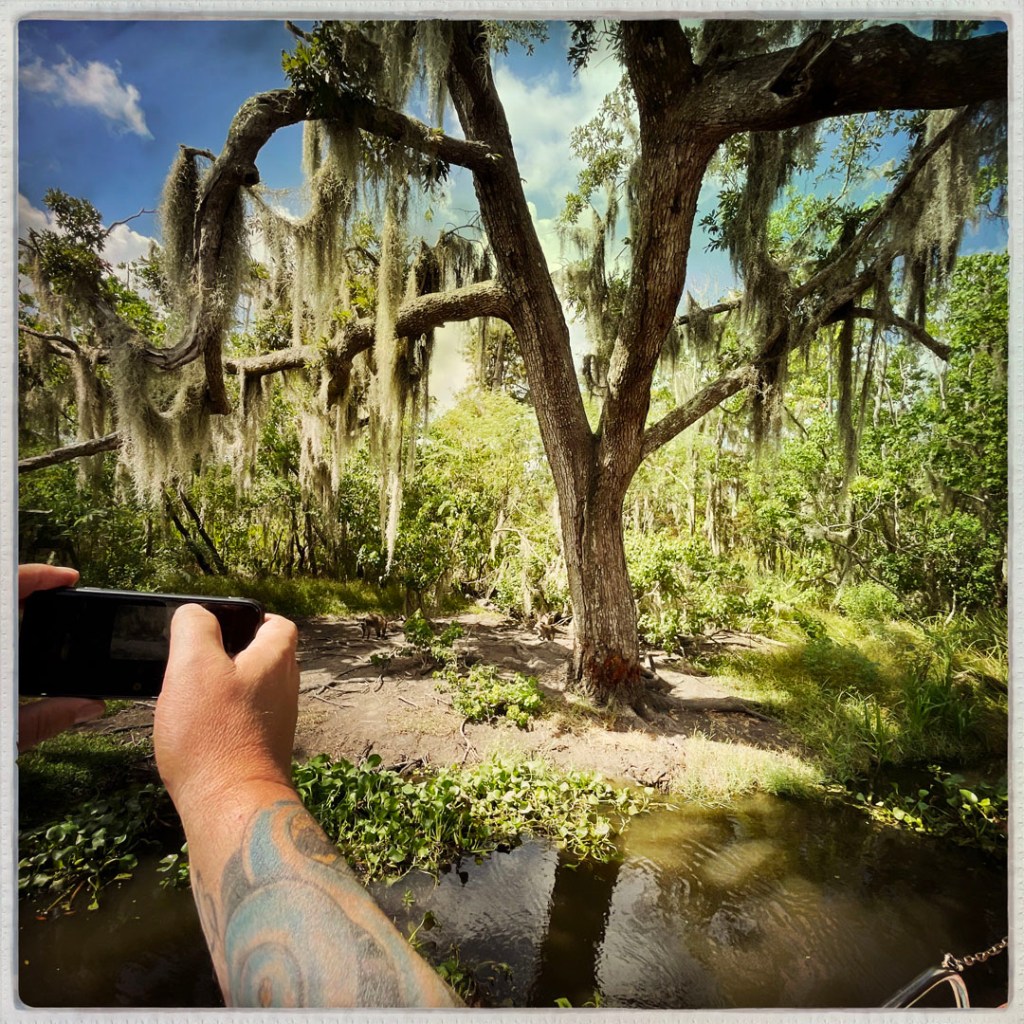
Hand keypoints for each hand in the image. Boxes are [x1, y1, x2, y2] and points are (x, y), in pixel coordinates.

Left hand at [18, 564, 104, 752]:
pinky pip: (0, 643)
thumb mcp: (6, 735)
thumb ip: (44, 719)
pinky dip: (10, 642)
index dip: (41, 575)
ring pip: (3, 626)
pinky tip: (17, 659)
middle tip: (60, 606)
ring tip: (39, 631)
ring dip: (16, 623)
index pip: (11, 585)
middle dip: (29, 597)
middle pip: (6, 604)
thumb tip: (90, 706)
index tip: (69, 579)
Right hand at [153, 605, 299, 823]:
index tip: (220, 625)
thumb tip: (194, 613)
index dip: (251, 618)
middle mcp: (285, 690)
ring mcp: (277, 723)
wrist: (231, 806)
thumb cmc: (213, 735)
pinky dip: (222, 720)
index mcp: (277, 660)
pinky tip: (195, 732)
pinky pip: (244, 722)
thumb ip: (194, 627)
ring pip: (252, 691)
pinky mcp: (262, 751)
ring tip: (189, 698)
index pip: (277, 624)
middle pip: (264, 657)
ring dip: (224, 689)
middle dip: (231, 654)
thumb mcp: (193, 664)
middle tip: (195, 662)